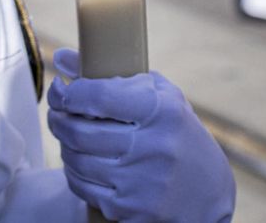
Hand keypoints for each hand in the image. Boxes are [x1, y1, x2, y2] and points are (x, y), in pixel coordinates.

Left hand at [46, 49, 234, 222]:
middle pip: (79, 130)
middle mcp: (153, 147)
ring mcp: (142, 183)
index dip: (69, 93)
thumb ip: (110, 74)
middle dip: (58, 119)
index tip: (62, 91)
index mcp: (161, 111)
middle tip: (56, 113)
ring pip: (76, 160)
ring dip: (64, 145)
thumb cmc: (176, 134)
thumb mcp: (158, 96)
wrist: (209, 193)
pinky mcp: (132, 210)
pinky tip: (80, 162)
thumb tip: (62, 57)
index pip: (97, 96)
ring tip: (68, 136)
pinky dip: (74, 173)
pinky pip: (83, 187)